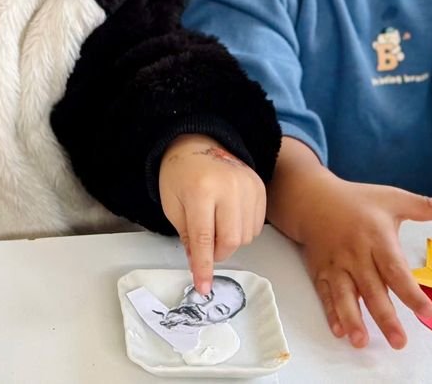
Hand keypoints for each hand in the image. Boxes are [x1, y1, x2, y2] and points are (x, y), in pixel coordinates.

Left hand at [158, 134, 266, 295]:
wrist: (196, 144)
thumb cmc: (178, 176)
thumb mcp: (172, 205)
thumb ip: (187, 236)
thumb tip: (200, 266)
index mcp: (200, 190)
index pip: (203, 238)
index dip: (203, 266)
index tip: (203, 287)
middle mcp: (228, 186)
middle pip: (231, 240)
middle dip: (218, 253)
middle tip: (206, 247)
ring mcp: (247, 185)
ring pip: (246, 235)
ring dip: (230, 241)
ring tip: (215, 225)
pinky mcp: (259, 186)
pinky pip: (256, 224)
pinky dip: (242, 230)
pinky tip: (229, 217)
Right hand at [266, 138, 431, 349]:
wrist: (312, 198)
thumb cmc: (357, 200)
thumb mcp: (392, 198)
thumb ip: (425, 206)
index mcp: (376, 236)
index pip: (395, 268)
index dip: (410, 291)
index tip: (426, 311)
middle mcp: (355, 253)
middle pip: (371, 288)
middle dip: (384, 317)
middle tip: (399, 342)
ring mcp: (336, 264)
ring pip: (345, 295)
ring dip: (352, 319)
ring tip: (360, 341)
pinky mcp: (321, 271)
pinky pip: (326, 294)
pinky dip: (331, 312)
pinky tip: (339, 330)